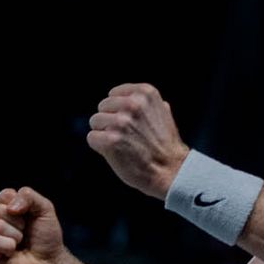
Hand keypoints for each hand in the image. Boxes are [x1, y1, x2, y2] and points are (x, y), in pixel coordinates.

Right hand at [0, 186, 64, 263]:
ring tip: (19, 244)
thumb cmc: (46, 238)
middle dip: (18, 222)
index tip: (29, 217)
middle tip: (25, 234)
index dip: (21, 205)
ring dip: (15, 235)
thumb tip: (10, 208)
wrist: (50, 263)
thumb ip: (28, 196)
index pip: (5, 195)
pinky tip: (11, 253)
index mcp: (5, 208)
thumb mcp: (44, 209)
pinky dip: (6, 245)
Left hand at [87, 82, 188, 198]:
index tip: (131, 123)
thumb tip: (135, 96)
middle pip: (102, 107)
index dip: (119, 110)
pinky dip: (100, 147)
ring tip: (123, 144)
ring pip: (95, 121)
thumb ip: (147, 104)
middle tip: (127, 136)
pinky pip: (92, 138)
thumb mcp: (163, 114)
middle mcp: (133, 104)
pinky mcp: (110, 140)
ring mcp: (121, 122)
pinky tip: (116, 153)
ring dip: (104, 134)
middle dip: (110, 121)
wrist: (171, 170)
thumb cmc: (165, 145)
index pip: (113, 94)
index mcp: (145, 93)